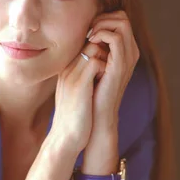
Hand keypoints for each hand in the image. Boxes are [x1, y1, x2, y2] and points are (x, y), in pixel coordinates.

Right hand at [49, 39, 108, 156]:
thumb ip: (85, 78)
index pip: (85, 44)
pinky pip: (97, 61)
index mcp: (67, 70)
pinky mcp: (79, 84)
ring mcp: (72, 74)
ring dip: (107, 58)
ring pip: (94, 48)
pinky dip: (106, 68)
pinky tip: (107, 81)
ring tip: (108, 75)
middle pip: (89, 41)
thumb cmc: (76, 118)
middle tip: (112, 68)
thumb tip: (100, 68)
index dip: (101, 50)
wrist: (66, 137)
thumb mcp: (77, 93)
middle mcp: (67, 68)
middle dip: (106, 51)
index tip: (109, 64)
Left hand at [86, 10, 139, 136]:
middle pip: (123, 16)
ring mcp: (128, 57)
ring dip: (101, 23)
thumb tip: (84, 30)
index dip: (103, 18)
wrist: (97, 113)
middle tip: (88, 31)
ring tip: (88, 36)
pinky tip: (89, 42)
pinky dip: (101, 33)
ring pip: (122, 22)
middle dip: (103, 17)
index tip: (88, 30)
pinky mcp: (121, 64)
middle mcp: (131, 51)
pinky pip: (116, 37)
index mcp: (126, 50)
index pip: (120, 19)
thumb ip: (93, 46)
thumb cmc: (91, 90)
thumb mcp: (93, 63)